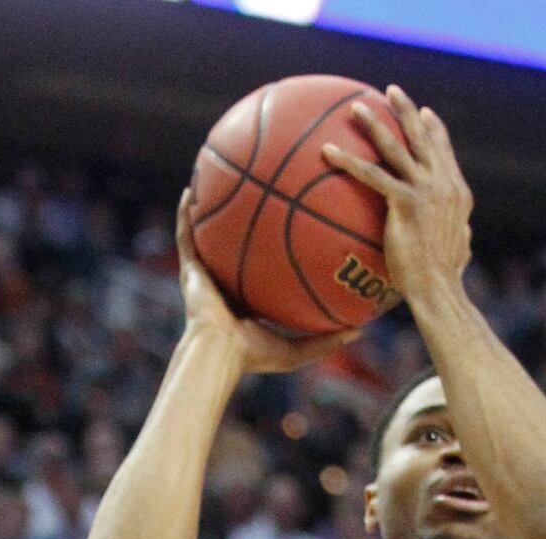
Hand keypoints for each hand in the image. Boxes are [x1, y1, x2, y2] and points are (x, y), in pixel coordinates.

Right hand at [176, 189, 358, 374]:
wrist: (218, 354)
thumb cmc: (254, 356)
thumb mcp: (298, 349)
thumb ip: (327, 340)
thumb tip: (361, 331)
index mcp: (246, 299)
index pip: (261, 267)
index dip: (272, 247)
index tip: (289, 223)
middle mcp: (224, 282)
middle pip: (235, 242)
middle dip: (243, 217)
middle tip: (258, 188)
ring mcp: (204, 275)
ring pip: (206, 233)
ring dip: (209, 207)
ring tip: (214, 176)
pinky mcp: (189, 269)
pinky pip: (185, 234)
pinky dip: (184, 213)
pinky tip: (189, 189)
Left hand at [324, 85, 472, 305]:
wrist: (439, 290)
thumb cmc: (444, 281)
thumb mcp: (458, 252)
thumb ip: (459, 237)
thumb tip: (462, 240)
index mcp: (456, 193)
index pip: (444, 152)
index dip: (435, 130)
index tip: (425, 113)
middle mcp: (443, 184)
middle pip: (422, 137)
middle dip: (406, 110)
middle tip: (391, 91)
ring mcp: (425, 190)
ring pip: (395, 147)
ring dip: (374, 124)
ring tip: (355, 109)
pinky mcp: (406, 202)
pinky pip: (371, 174)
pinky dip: (348, 161)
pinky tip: (327, 152)